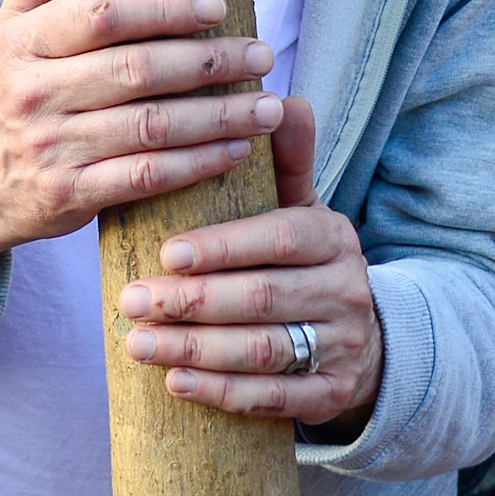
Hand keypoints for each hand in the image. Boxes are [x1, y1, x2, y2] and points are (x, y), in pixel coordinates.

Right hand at [0, 0, 284, 279]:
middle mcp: (35, 93)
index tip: (217, 4)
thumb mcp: (11, 22)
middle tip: (262, 53)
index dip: (163, 8)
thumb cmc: (8, 88)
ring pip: (151, 127)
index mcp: (25, 41)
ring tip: (268, 105)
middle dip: (209, 62)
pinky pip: (145, 177)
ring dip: (219, 116)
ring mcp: (52, 148)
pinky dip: (198, 164)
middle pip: (136, 70)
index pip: (100, 14)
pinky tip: (237, 150)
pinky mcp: (70, 196)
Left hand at [117, 98, 383, 432]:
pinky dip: (223, 391)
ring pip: (264, 351)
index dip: (223, 247)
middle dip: (193, 302)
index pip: (279, 238)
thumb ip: (286, 161)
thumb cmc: (305, 262)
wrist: (364, 338)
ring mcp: (343, 347)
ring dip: (195, 349)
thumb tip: (280, 97)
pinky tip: (175, 382)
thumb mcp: (301, 209)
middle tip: (130, 300)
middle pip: (263, 297)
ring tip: (136, 343)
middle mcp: (346, 291)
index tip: (166, 254)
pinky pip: (275, 398)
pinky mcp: (332, 394)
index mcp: (333, 238)